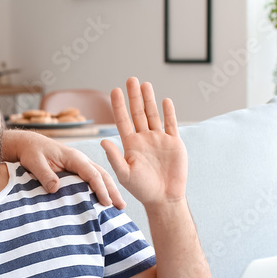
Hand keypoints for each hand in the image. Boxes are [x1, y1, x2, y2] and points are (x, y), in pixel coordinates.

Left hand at [5, 129, 124, 208]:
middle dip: (113, 190)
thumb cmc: (32, 152)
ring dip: (110, 190)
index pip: (92, 174)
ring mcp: (81, 164)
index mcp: (74, 157)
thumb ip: (45, 175)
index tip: (107, 203)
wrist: (30, 144)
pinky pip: (93, 178)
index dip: (100, 188)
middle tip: (122, 207)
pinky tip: (105, 200)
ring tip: (119, 206)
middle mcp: (81, 160)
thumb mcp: (34, 163)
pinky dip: (102, 188)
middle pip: (102, 174)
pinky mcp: (78, 169)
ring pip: (101, 176)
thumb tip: (56, 189)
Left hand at [102, 78, 187, 207]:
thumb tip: (103, 141)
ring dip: (149, 99)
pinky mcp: (173, 143)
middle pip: (138, 113)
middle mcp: (143, 138)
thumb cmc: (142, 189)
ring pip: (153, 114)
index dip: (118, 105)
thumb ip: (114, 157)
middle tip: (131, 79)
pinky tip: (165, 100)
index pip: (122, 120)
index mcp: (130, 144)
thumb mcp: (124, 174)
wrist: (164, 198)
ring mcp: (159, 139)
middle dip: (134, 96)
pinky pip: (170, 124)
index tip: (114, 90)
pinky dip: (168, 112)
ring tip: (145, 84)